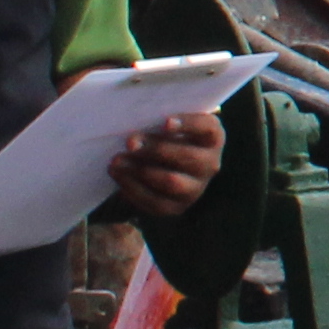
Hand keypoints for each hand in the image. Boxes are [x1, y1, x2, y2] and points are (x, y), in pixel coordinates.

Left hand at [110, 111, 227, 220]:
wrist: (160, 167)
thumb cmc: (163, 137)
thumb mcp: (165, 125)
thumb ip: (157, 121)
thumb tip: (133, 134)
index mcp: (212, 138)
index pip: (208, 128)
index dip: (189, 124)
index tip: (165, 121)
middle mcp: (210, 164)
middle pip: (189, 157)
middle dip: (157, 149)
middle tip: (130, 142)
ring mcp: (195, 189)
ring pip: (171, 182)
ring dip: (140, 170)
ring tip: (116, 161)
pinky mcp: (176, 207)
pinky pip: (155, 201)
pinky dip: (133, 188)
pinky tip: (118, 175)